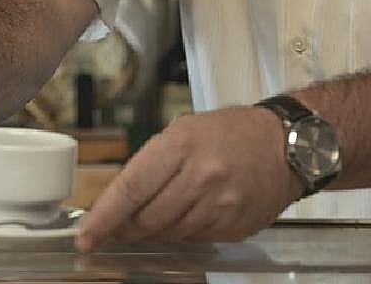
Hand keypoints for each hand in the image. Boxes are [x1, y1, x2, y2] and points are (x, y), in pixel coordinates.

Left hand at [75, 106, 300, 251]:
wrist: (286, 145)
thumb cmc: (231, 132)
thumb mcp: (186, 131)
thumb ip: (153, 163)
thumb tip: (119, 201)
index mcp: (181, 145)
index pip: (131, 189)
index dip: (104, 217)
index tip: (85, 237)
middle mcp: (201, 176)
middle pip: (146, 219)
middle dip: (127, 227)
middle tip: (120, 225)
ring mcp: (220, 205)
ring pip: (169, 234)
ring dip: (156, 230)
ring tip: (162, 211)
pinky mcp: (234, 226)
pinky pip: (195, 239)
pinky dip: (184, 231)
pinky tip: (191, 213)